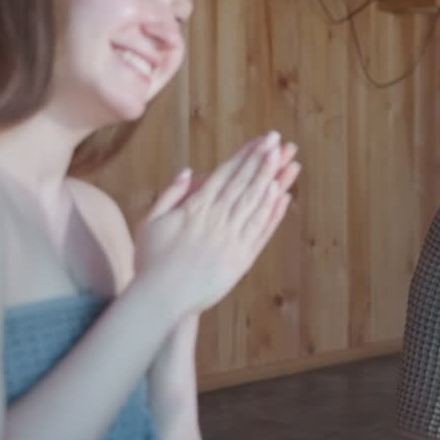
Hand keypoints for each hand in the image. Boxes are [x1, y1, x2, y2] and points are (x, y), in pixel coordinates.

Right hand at [133, 132, 300, 317]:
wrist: (162, 299)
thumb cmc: (151, 261)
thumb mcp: (151, 222)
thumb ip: (170, 195)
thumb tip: (188, 171)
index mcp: (196, 208)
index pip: (226, 174)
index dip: (246, 155)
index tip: (262, 140)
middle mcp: (217, 220)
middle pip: (245, 183)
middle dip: (264, 160)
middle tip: (280, 141)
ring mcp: (231, 239)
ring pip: (256, 203)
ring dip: (273, 180)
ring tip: (288, 161)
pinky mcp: (241, 257)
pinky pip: (261, 230)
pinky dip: (272, 212)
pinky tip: (283, 196)